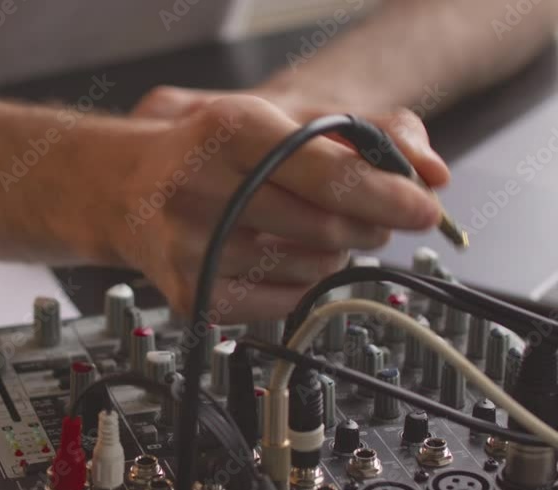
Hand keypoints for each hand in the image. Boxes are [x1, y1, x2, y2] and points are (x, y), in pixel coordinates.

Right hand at [87, 93, 446, 321]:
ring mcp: (188, 244)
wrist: (126, 190)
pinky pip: (280, 303)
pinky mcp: (188, 291)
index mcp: (228, 129)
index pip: (327, 171)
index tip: (423, 208)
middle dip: (367, 228)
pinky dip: (302, 286)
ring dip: (335, 255)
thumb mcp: (279, 118)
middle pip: (324, 226)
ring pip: (308, 268)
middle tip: (374, 221)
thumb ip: (364, 132)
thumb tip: (431, 172)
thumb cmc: (212, 150)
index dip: (386, 194)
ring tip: (317, 235)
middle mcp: (200, 185)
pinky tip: (289, 262)